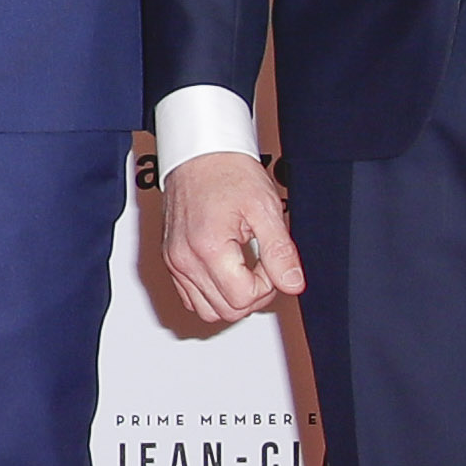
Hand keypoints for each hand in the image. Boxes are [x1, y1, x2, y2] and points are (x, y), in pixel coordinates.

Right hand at [157, 151, 304, 325]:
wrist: (200, 154)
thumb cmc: (229, 173)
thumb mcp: (265, 209)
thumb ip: (280, 252)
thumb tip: (293, 284)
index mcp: (208, 247)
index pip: (243, 298)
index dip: (266, 286)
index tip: (270, 262)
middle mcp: (185, 259)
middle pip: (225, 311)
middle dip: (251, 294)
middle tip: (261, 266)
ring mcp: (175, 261)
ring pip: (206, 310)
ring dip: (231, 298)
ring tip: (245, 270)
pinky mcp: (172, 260)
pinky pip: (190, 297)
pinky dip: (212, 294)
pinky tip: (227, 272)